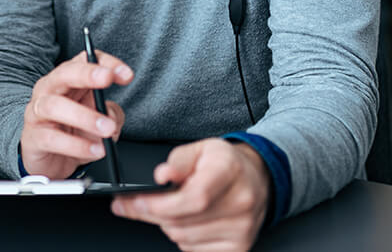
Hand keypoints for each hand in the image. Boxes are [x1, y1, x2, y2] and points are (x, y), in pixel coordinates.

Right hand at [19, 50, 132, 178]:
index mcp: (67, 80)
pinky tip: (95, 150)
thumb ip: (111, 114)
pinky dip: (77, 145)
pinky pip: (52, 138)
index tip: (126, 75)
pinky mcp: (33, 138)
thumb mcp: (100, 120)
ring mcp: (37, 113)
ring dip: (85, 116)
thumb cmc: (74, 133)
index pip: (84, 60)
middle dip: (86, 73)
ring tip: (107, 129)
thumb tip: (111, 116)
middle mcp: (49, 90)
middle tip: (107, 79)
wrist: (50, 162)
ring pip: (54, 106)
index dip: (106, 63)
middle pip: (64, 73)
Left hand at [111, 138, 269, 251]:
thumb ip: (177, 161)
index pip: (195, 197)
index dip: (161, 203)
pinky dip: (182, 238)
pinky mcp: (238, 247)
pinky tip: (187, 221)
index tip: (138, 200)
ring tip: (168, 208)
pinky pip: (194, 250)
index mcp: (229, 171)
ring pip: (183, 238)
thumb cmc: (225, 163)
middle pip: (183, 220)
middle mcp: (240, 202)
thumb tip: (161, 176)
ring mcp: (241, 229)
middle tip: (135, 203)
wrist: (256, 179)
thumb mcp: (199, 149)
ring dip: (166, 225)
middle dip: (152, 213)